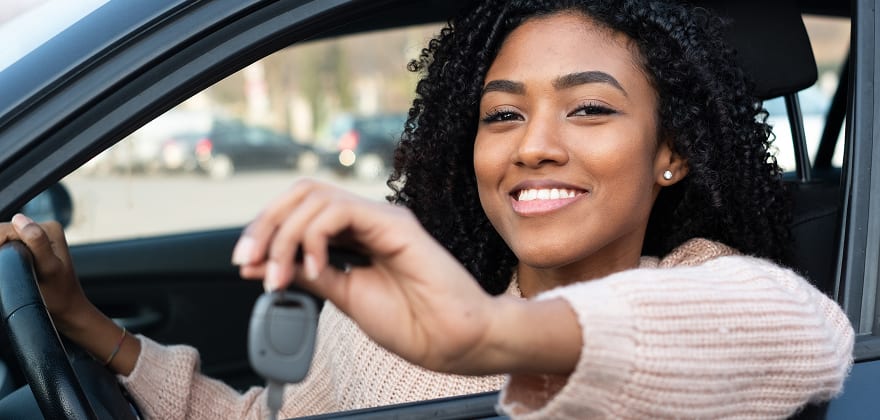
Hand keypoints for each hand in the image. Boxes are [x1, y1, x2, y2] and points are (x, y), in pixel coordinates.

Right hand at [0, 214, 93, 333]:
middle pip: (4, 233)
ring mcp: (37, 238)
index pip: (6, 228)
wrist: (67, 310)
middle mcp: (44, 228)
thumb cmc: (58, 295)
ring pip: (4, 241)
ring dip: (2, 254)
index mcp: (49, 228)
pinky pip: (8, 247)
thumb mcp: (47, 268)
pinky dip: (5, 257)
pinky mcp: (31, 248)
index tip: (5, 266)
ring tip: (11, 272)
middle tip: (9, 272)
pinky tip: (11, 268)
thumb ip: (37, 242)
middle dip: (1, 251)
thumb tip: (20, 219)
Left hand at [232, 180, 500, 373]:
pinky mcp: (395, 222)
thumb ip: (310, 274)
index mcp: (356, 235)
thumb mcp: (345, 296)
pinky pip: (339, 210)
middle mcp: (367, 219)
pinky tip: (314, 266)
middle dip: (266, 225)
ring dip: (284, 235)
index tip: (247, 265)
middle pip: (302, 193)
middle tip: (250, 261)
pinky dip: (313, 236)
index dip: (266, 231)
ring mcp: (381, 217)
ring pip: (314, 197)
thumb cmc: (413, 322)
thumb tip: (265, 265)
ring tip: (282, 275)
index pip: (300, 211)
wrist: (453, 340)